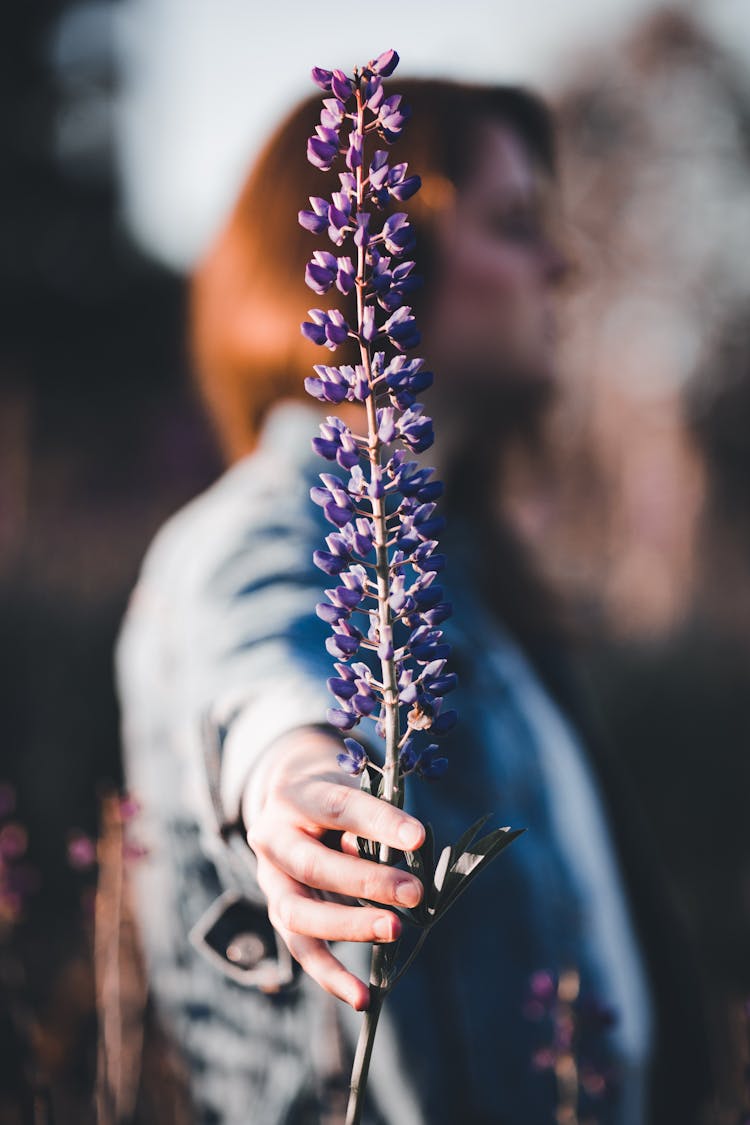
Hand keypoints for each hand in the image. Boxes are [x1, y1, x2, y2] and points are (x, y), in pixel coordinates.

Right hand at [245, 727, 424, 1009]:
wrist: (292, 800)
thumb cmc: (337, 795)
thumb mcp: (354, 791)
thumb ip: (372, 824)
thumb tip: (401, 862)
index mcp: (296, 795)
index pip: (338, 807)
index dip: (379, 823)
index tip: (418, 838)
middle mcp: (272, 837)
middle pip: (313, 864)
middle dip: (366, 881)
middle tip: (414, 893)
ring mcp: (270, 879)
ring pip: (299, 913)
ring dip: (349, 927)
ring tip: (394, 931)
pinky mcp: (279, 912)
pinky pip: (301, 950)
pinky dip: (331, 975)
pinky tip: (363, 997)